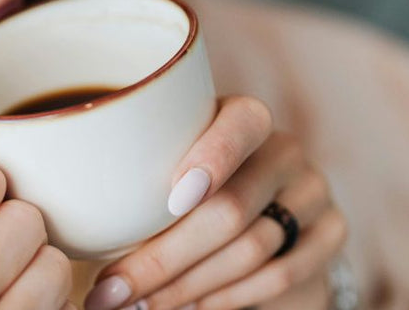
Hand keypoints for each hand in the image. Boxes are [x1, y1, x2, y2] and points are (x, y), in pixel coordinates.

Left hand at [84, 97, 347, 309]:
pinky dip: (227, 299)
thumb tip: (78, 222)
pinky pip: (280, 274)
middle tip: (112, 291)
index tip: (172, 199)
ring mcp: (313, 192)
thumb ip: (142, 182)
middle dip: (163, 258)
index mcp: (244, 118)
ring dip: (187, 287)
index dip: (211, 158)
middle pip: (231, 207)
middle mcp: (284, 149)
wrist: (270, 225)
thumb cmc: (195, 195)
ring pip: (252, 248)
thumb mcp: (172, 173)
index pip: (240, 124)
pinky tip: (189, 308)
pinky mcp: (331, 234)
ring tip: (139, 307)